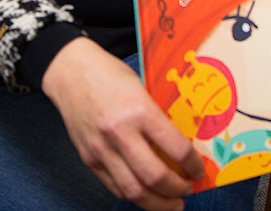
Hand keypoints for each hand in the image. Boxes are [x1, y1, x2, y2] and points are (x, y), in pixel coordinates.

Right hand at [41, 38, 200, 210]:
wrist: (71, 72)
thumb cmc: (111, 75)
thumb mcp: (144, 88)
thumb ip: (159, 118)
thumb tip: (183, 147)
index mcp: (139, 110)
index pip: (176, 148)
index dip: (193, 165)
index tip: (198, 170)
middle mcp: (119, 133)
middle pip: (154, 177)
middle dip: (177, 190)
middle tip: (188, 190)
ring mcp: (101, 149)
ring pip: (133, 191)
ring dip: (157, 203)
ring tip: (171, 204)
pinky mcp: (88, 159)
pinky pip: (114, 187)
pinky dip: (134, 195)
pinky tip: (147, 194)